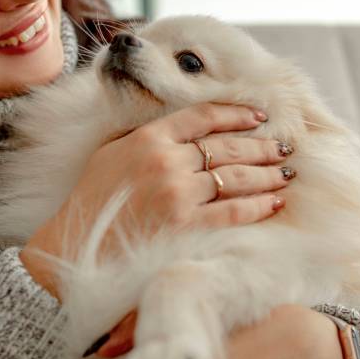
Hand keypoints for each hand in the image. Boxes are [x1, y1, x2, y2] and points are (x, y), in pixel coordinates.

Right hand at [20, 103, 294, 296]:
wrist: (74, 244)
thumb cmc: (92, 199)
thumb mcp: (112, 152)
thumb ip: (146, 136)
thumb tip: (183, 126)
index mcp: (148, 138)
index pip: (203, 117)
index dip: (237, 113)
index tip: (259, 116)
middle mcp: (166, 160)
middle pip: (227, 147)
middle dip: (261, 146)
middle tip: (283, 147)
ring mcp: (177, 194)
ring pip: (235, 177)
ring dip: (266, 174)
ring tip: (285, 172)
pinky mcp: (185, 226)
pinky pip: (232, 211)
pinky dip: (256, 205)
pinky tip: (273, 201)